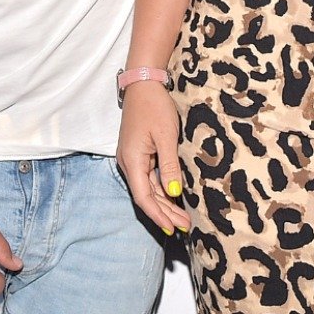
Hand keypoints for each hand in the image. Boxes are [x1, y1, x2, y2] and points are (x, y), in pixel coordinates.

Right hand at [116, 82, 189, 234]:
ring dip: (164, 203)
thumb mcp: (166, 136)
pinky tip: (174, 198)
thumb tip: (174, 194)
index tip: (172, 228)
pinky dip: (161, 190)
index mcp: (132, 160)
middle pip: (146, 196)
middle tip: (184, 226)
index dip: (158, 215)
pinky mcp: (139, 154)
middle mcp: (128, 163)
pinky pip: (149, 178)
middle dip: (165, 213)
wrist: (143, 84)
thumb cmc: (154, 107)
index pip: (143, 197)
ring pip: (148, 188)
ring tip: (182, 217)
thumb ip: (169, 166)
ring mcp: (133, 159)